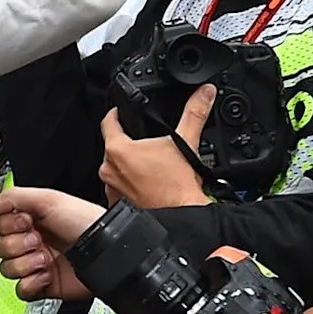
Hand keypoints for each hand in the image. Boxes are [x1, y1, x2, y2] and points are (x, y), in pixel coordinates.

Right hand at [0, 186, 102, 299]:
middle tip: (38, 240)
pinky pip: (21, 290)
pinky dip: (32, 283)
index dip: (7, 224)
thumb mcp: (48, 198)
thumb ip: (13, 198)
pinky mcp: (42, 286)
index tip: (24, 220)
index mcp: (30, 219)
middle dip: (17, 244)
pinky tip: (46, 274)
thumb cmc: (85, 222)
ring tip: (45, 259)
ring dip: (25, 264)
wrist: (106, 252)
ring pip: (6, 269)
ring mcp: (36, 264)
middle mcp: (31, 241)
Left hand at [99, 94, 215, 208]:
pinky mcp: (115, 203)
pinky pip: (119, 187)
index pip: (109, 121)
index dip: (117, 113)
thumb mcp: (187, 143)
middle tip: (148, 143)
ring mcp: (111, 187)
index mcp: (118, 149)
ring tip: (151, 166)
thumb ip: (194, 112)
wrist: (180, 220)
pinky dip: (130, 183)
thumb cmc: (178, 188)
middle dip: (129, 142)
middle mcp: (109, 168)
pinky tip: (147, 183)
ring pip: (116, 167)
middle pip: (114, 145)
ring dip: (129, 164)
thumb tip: (204, 93)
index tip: (122, 111)